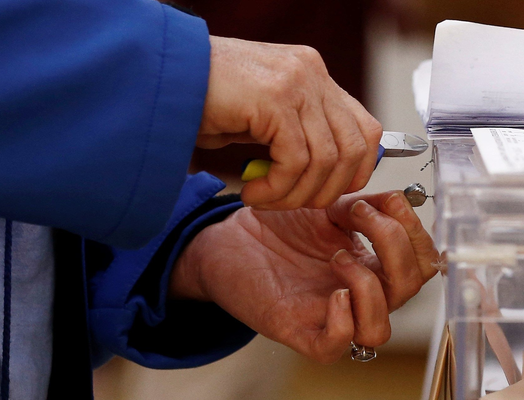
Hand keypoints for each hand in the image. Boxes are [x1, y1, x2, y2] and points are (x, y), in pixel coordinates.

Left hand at [169, 191, 440, 363]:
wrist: (228, 240)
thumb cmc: (277, 228)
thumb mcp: (329, 207)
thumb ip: (366, 206)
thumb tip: (398, 200)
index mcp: (375, 267)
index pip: (423, 263)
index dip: (416, 233)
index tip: (387, 201)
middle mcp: (360, 296)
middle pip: (410, 290)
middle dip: (396, 247)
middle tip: (360, 217)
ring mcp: (332, 317)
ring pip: (379, 330)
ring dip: (370, 288)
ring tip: (337, 257)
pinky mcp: (301, 332)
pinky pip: (337, 346)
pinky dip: (343, 320)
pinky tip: (333, 292)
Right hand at [199, 36, 383, 209]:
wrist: (157, 75)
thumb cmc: (202, 101)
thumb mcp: (264, 118)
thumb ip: (299, 134)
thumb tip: (331, 177)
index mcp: (314, 74)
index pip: (366, 129)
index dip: (357, 171)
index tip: (325, 194)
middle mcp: (312, 72)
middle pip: (354, 148)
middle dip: (327, 191)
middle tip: (291, 204)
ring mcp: (296, 82)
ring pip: (326, 160)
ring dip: (295, 194)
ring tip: (263, 200)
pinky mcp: (275, 98)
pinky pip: (295, 161)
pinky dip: (277, 189)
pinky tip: (251, 193)